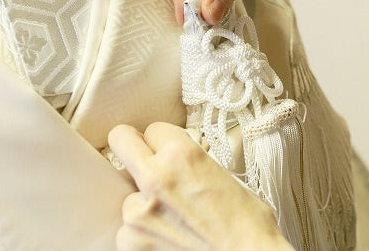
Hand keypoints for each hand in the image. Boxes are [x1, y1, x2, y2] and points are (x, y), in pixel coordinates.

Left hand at [107, 123, 291, 250]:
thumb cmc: (246, 225)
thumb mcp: (221, 174)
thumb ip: (188, 161)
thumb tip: (169, 159)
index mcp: (183, 155)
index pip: (153, 128)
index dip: (162, 142)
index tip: (164, 151)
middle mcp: (157, 177)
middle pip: (121, 140)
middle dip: (132, 148)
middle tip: (141, 160)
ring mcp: (139, 212)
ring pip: (126, 192)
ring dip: (142, 201)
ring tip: (172, 218)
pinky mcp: (130, 241)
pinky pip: (126, 227)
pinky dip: (142, 233)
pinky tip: (167, 238)